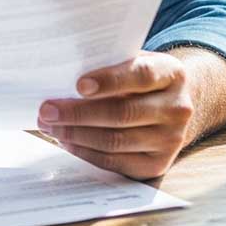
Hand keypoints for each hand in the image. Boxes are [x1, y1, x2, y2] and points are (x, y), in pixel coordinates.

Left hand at [38, 50, 193, 179]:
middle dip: (78, 113)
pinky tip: (66, 142)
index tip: (79, 85)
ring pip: (116, 140)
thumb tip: (61, 72)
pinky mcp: (158, 164)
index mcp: (171, 74)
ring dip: (76, 134)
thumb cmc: (137, 76)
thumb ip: (106, 63)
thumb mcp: (131, 60)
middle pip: (123, 113)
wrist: (171, 104)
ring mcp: (171, 140)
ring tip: (49, 126)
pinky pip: (116, 162)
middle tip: (47, 110)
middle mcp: (177, 108)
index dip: (109, 81)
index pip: (141, 75)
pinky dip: (86, 152)